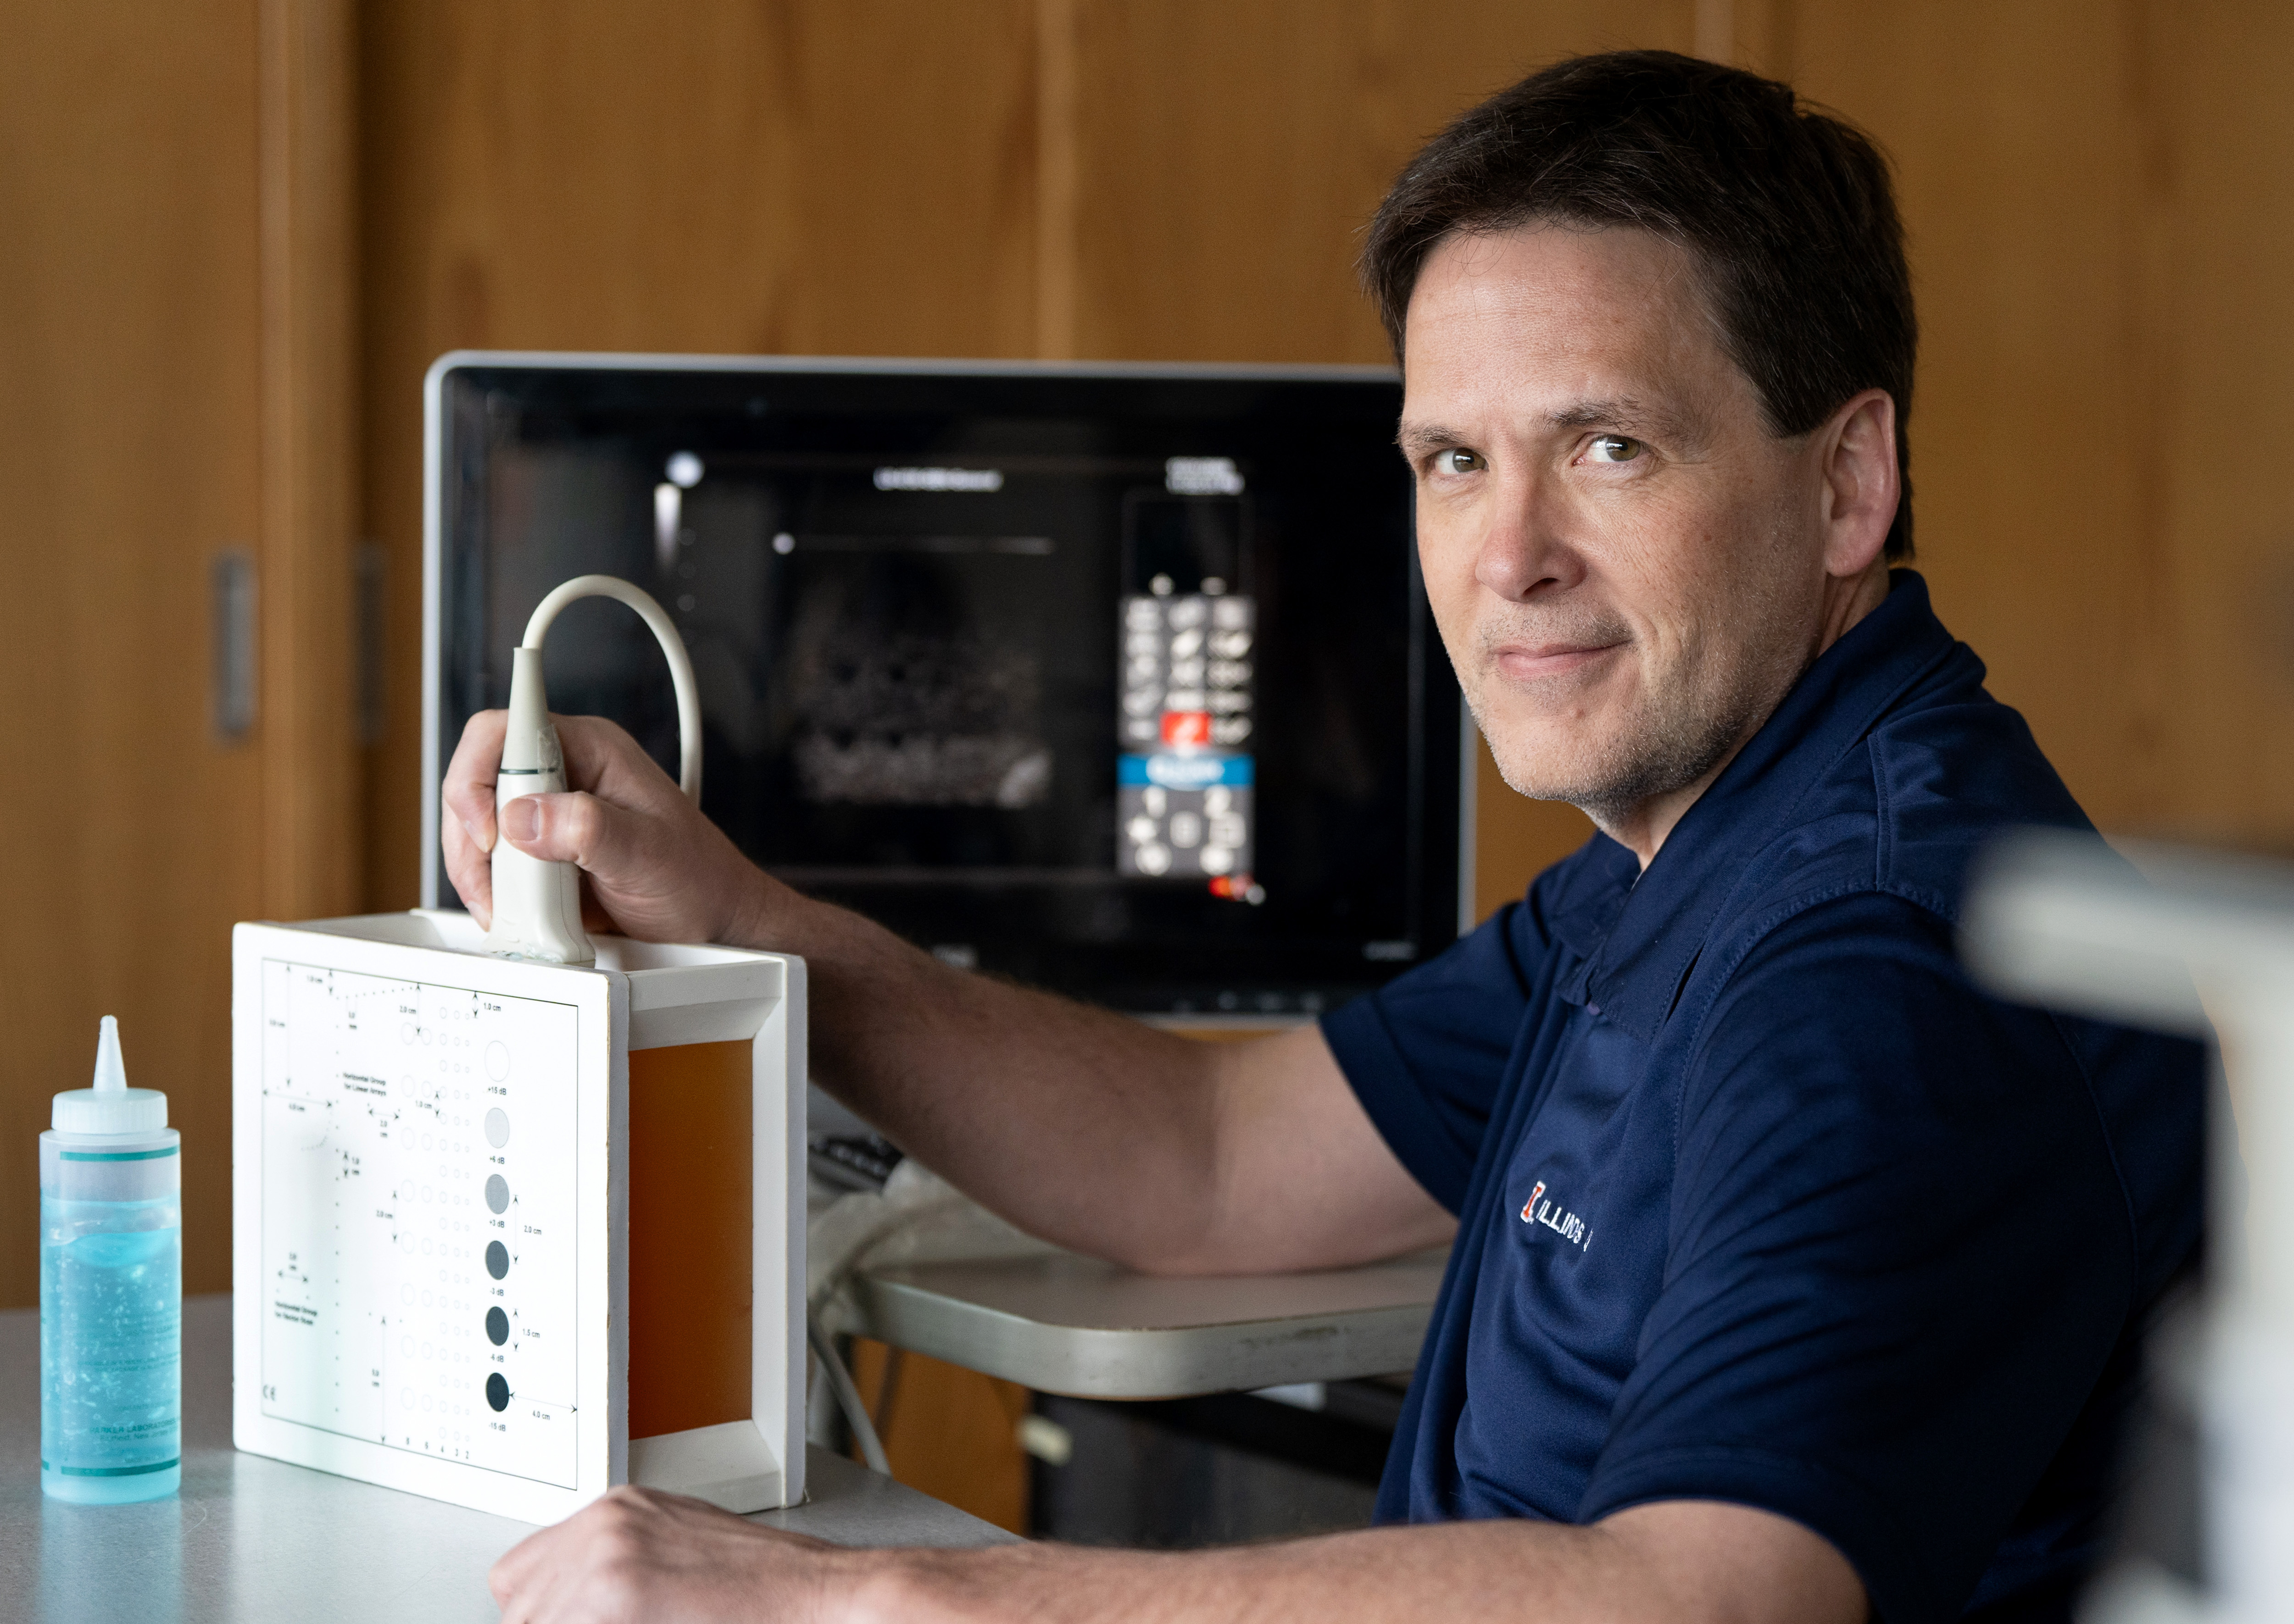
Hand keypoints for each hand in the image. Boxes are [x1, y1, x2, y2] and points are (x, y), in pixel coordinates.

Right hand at [441, 710, 778, 945]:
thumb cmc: (698, 877)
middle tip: (493, 885)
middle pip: (476, 780)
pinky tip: (512, 911)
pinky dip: (490, 888)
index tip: (490, 832)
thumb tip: (525, 818)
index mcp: (592, 748)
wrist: (712, 917)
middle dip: (471, 838)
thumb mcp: (648, 853)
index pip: (507, 729)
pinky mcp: (541, 848)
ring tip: (507, 907)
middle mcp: (565, 771)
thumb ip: (590, 829)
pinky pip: (492, 858)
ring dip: (476, 870)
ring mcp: (549, 810)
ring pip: (476, 822)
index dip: (478, 774)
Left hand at [489, 1486, 859, 1623]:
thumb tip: (571, 1606)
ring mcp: (608, 1561)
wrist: (820, 1597)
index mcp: (616, 1511)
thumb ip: (616, 1569)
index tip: (570, 1621)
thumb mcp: (676, 1553)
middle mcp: (604, 1527)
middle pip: (520, 1604)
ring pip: (534, 1619)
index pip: (521, 1577)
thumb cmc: (765, 1585)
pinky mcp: (618, 1598)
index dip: (543, 1614)